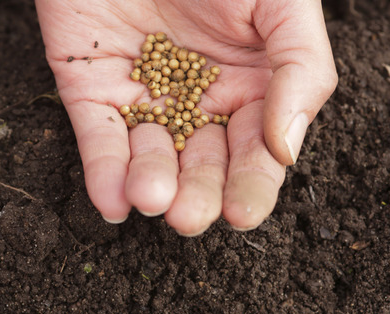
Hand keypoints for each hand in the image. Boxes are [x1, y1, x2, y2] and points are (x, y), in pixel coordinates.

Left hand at [36, 0, 336, 234]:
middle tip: (188, 217)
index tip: (242, 214)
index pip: (254, 152)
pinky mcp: (91, 90)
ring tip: (151, 199)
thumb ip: (299, 70)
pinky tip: (110, 201)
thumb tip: (286, 150)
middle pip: (199, 164)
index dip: (250, 186)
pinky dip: (101, 171)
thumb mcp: (281, 4)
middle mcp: (197, 102)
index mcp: (251, 87)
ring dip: (148, 184)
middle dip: (195, 194)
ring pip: (147, 157)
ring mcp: (143, 98)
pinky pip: (97, 137)